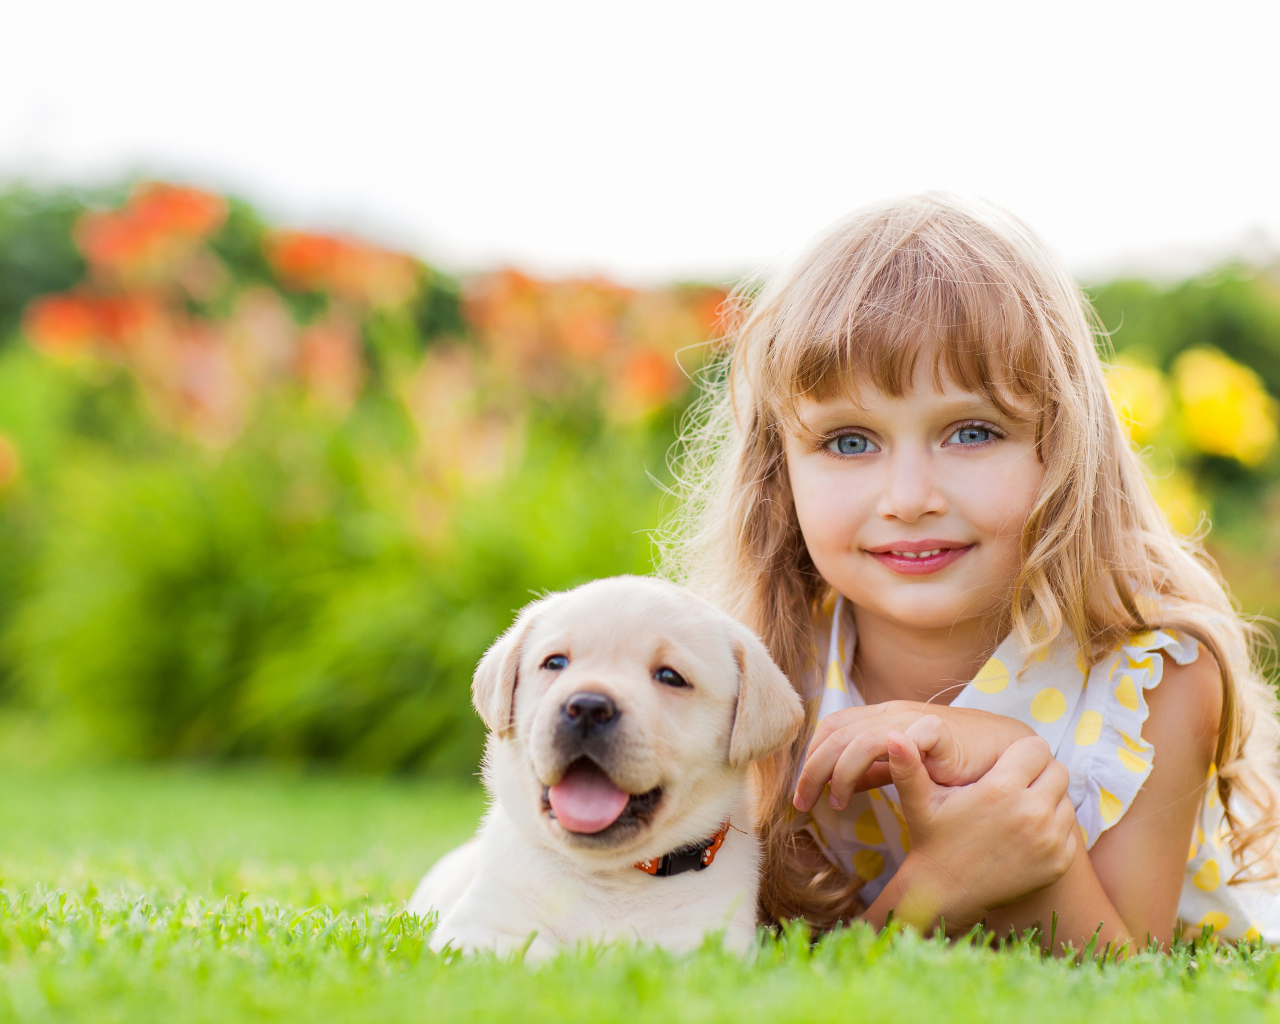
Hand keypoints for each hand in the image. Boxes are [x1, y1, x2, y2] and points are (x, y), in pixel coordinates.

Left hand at [793, 701, 1033, 811]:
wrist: (1008, 754)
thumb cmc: (956, 764)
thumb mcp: (905, 770)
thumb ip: (874, 773)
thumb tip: (839, 787)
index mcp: (880, 718)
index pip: (831, 729)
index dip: (811, 758)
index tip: (802, 794)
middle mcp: (890, 713)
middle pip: (834, 733)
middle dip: (811, 769)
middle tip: (801, 803)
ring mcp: (911, 719)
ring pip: (854, 738)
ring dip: (835, 772)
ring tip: (834, 802)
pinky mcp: (934, 730)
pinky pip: (891, 740)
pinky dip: (867, 764)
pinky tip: (862, 791)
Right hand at [879, 731, 1077, 930]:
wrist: (947, 893)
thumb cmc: (932, 839)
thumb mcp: (918, 800)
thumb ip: (907, 765)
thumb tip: (891, 735)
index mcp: (1001, 790)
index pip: (1035, 748)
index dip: (1020, 753)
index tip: (1005, 765)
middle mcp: (1031, 813)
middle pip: (1057, 770)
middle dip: (1038, 772)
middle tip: (1015, 784)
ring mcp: (1049, 841)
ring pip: (1065, 800)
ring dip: (1047, 799)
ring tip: (1018, 808)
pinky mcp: (1058, 863)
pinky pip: (1069, 831)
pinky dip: (1053, 828)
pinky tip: (1026, 834)